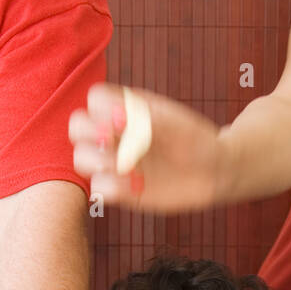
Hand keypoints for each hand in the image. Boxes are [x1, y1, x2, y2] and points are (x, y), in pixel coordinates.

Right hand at [70, 83, 224, 212]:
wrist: (214, 173)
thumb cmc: (196, 141)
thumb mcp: (176, 123)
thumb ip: (145, 117)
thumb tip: (114, 118)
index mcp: (126, 109)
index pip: (94, 99)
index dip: (100, 108)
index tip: (124, 120)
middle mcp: (116, 134)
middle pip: (77, 127)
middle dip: (88, 134)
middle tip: (111, 142)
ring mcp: (116, 162)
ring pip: (81, 159)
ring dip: (97, 162)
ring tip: (125, 167)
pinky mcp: (121, 190)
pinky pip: (98, 189)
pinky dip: (111, 188)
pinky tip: (137, 186)